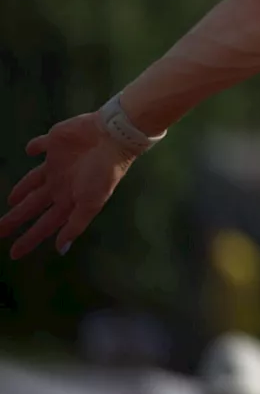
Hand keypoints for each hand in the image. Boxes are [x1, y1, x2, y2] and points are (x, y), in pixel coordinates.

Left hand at [0, 113, 135, 258]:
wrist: (114, 138)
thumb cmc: (104, 173)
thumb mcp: (91, 203)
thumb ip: (75, 225)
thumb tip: (60, 249)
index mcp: (68, 199)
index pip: (45, 224)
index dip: (30, 239)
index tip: (14, 254)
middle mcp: (60, 183)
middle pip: (33, 205)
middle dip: (16, 219)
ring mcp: (57, 163)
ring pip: (32, 181)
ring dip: (21, 190)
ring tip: (11, 200)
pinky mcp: (55, 142)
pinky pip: (39, 146)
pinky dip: (34, 148)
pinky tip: (30, 150)